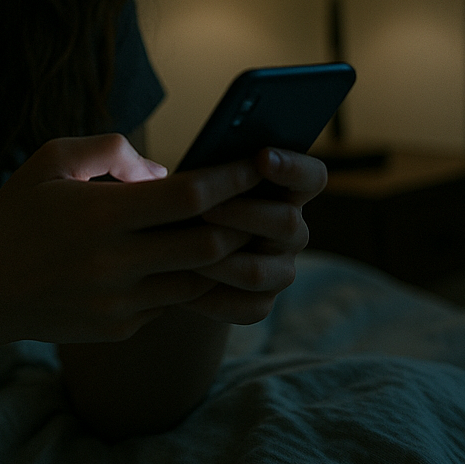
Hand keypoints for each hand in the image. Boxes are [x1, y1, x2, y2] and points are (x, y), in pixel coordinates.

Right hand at [0, 134, 262, 346]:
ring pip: (197, 280)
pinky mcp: (120, 328)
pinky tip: (182, 260)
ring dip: (218, 256)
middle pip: (209, 245)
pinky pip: (171, 303)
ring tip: (228, 230)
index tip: (255, 164)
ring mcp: (120, 303)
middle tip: (256, 201)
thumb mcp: (50, 160)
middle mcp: (115, 263)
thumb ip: (108, 149)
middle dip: (241, 221)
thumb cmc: (17, 215)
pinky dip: (184, 279)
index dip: (230, 178)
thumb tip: (162, 170)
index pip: (188, 197)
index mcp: (100, 214)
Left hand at [181, 148, 327, 323]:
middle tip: (205, 210)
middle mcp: (289, 229)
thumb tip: (153, 173)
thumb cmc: (179, 202)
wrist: (166, 254)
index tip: (262, 156)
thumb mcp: (183, 177)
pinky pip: (245, 307)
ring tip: (182, 253)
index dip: (294, 166)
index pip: (310, 177)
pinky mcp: (260, 303)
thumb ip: (183, 166)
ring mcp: (279, 269)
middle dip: (243, 214)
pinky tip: (180, 281)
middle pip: (287, 223)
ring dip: (220, 260)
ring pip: (260, 271)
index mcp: (282, 189)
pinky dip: (210, 297)